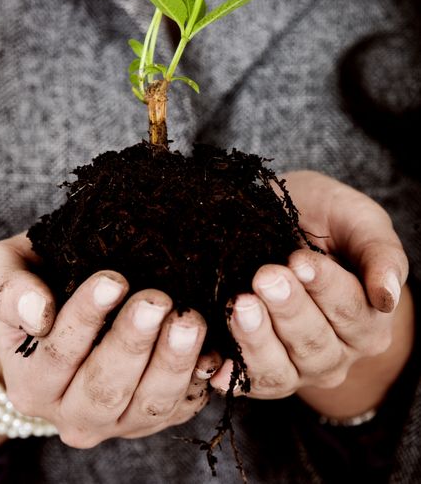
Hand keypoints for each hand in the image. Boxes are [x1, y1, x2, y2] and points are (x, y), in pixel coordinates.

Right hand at [0, 233, 216, 448]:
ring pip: (148, 402)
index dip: (86, 318)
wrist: (56, 308)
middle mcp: (73, 412)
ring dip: (173, 362)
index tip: (112, 280)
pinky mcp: (156, 414)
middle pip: (106, 387)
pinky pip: (182, 405)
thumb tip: (38, 313)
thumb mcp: (2, 273)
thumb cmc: (31, 282)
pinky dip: (199, 379)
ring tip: (189, 319)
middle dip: (133, 342)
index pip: (59, 354)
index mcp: (32, 383)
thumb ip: (9, 291)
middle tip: (157, 300)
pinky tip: (212, 348)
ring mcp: (119, 419)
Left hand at [210, 171, 413, 416]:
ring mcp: (297, 367)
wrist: (288, 223)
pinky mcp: (259, 371)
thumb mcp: (359, 221)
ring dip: (257, 340)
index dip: (325, 287)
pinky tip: (214, 364)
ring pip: (280, 369)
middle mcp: (337, 352)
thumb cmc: (328, 219)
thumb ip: (381, 254)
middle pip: (314, 342)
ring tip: (241, 305)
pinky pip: (246, 381)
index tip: (298, 260)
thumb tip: (387, 297)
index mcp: (368, 320)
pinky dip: (230, 374)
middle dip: (288, 309)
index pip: (351, 311)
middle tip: (265, 277)